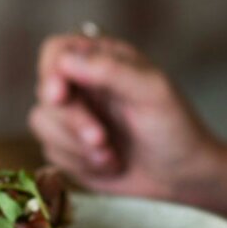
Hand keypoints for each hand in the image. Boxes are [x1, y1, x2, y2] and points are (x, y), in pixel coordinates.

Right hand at [30, 33, 223, 203]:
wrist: (183, 176)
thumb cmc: (175, 128)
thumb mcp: (153, 92)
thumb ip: (112, 71)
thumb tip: (67, 60)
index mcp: (103, 59)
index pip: (56, 51)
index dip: (51, 72)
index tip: (60, 96)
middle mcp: (83, 84)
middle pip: (45, 91)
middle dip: (73, 122)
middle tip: (102, 140)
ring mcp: (74, 116)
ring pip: (42, 124)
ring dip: (77, 147)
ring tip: (113, 157)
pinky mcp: (69, 148)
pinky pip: (51, 152)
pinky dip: (80, 164)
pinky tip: (110, 165)